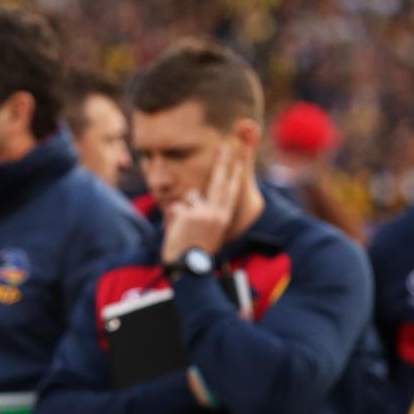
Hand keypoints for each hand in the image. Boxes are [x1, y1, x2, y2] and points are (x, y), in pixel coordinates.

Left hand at [161, 146, 245, 263]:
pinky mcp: (186, 214)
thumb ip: (204, 212)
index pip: (231, 189)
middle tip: (226, 145)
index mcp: (223, 217)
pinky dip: (171, 221)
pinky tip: (175, 234)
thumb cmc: (196, 252)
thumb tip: (193, 196)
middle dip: (224, 162)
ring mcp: (201, 212)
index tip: (241, 154)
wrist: (189, 268)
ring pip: (190, 198)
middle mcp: (216, 212)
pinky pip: (174, 208)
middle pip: (219, 182)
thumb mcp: (207, 231)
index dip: (236, 171)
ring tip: (185, 231)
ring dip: (184, 212)